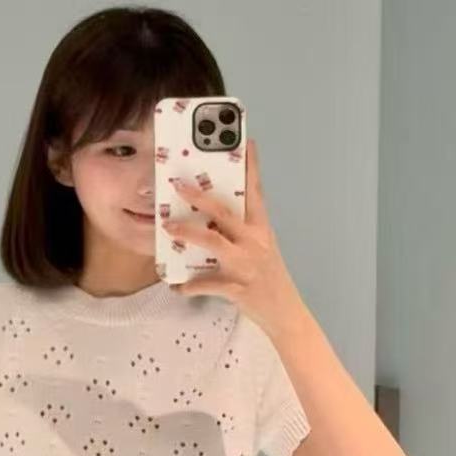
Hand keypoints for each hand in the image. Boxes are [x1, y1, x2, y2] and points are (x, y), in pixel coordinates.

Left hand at [162, 137, 303, 336]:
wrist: (286, 313)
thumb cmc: (270, 279)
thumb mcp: (262, 249)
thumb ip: (241, 232)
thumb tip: (211, 219)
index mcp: (261, 230)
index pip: (255, 192)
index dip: (250, 166)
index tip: (245, 141)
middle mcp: (254, 243)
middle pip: (224, 212)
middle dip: (199, 197)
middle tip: (178, 184)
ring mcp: (245, 265)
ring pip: (212, 242)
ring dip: (188, 233)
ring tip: (169, 228)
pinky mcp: (237, 288)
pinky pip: (207, 284)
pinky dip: (189, 285)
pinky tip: (177, 285)